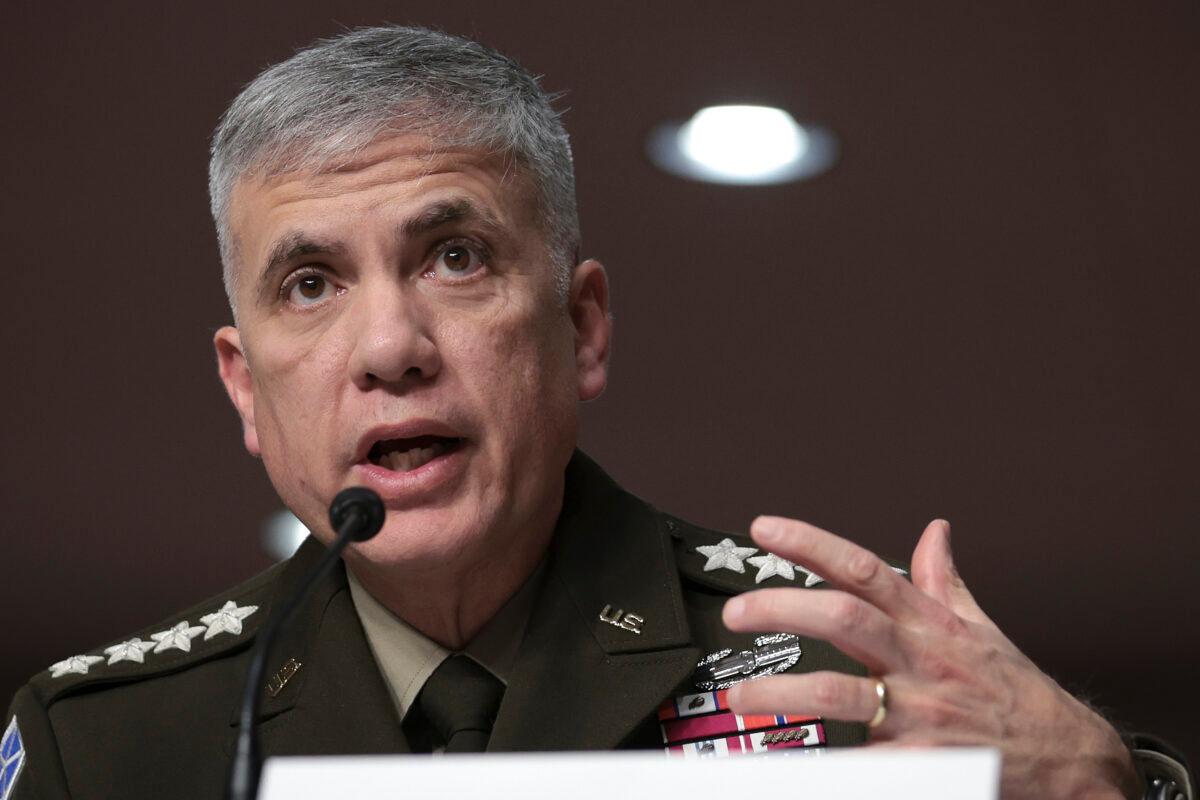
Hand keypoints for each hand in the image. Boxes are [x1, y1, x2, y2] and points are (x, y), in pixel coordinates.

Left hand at [721, 516, 1140, 799]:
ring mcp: (918, 711)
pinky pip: (861, 761)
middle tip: (736, 611)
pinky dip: (824, 765)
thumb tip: (934, 531)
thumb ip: (945, 580)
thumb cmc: (1017, 693)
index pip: (861, 568)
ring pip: (838, 692)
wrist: (1070, 761)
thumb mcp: (981, 628)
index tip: (765, 529)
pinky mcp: (921, 762)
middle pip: (842, 617)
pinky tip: (786, 763)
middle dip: (781, 608)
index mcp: (927, 623)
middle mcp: (919, 659)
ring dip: (782, 693)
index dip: (810, 543)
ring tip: (742, 694)